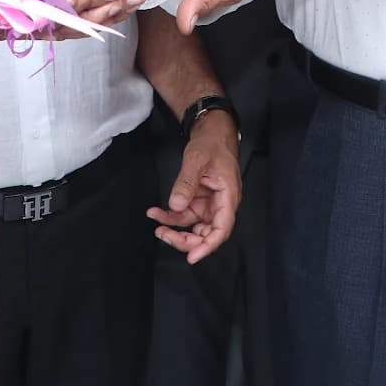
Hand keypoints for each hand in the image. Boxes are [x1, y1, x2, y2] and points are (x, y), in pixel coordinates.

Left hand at [148, 117, 240, 262]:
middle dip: (186, 239)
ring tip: (157, 224)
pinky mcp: (199, 198)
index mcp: (228, 197)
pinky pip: (185, 213)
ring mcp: (209, 202)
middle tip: (165, 237)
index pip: (221, 229)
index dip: (207, 246)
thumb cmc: (212, 142)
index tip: (192, 256)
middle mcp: (220, 204)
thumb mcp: (197, 159)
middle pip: (206, 232)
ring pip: (194, 225)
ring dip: (175, 229)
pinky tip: (157, 213)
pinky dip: (171, 216)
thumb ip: (186, 183)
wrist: (212, 129)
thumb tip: (176, 206)